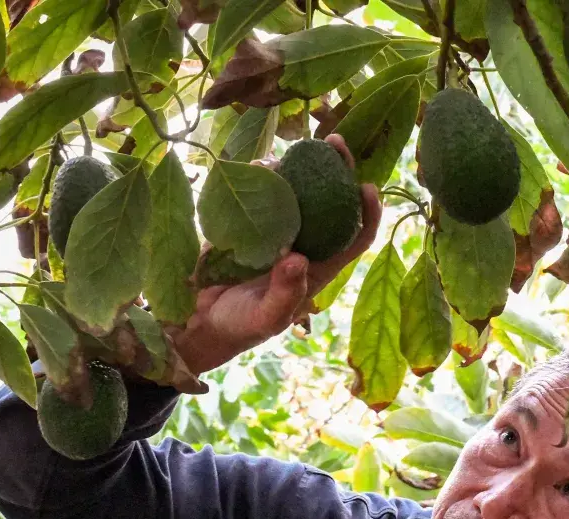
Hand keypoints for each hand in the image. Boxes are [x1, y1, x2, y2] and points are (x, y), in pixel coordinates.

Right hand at [171, 134, 382, 374]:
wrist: (200, 320)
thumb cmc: (242, 325)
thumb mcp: (266, 317)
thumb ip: (285, 293)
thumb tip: (298, 259)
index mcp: (320, 266)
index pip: (356, 237)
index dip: (368, 213)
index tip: (367, 187)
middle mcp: (304, 242)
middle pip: (331, 201)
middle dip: (337, 170)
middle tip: (333, 142)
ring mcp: (278, 229)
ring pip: (298, 189)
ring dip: (298, 165)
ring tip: (293, 148)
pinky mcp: (249, 220)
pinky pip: (262, 190)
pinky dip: (262, 174)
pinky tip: (259, 163)